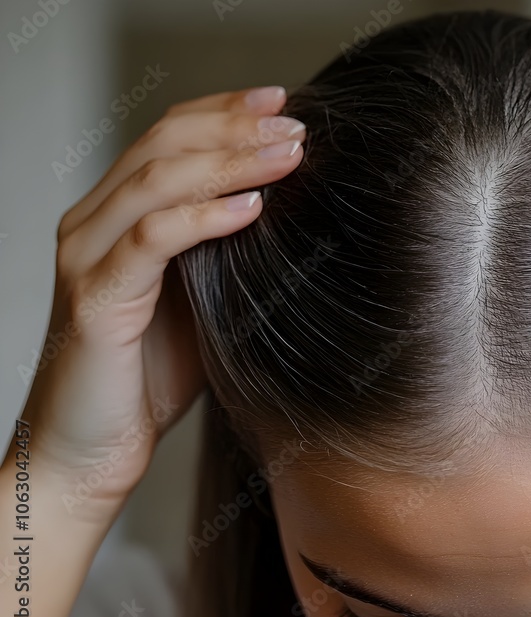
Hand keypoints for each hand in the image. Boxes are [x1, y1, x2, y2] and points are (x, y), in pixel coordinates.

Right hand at [20, 86, 304, 517]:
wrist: (92, 453)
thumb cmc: (148, 381)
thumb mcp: (199, 301)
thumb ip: (224, 253)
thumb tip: (289, 215)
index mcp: (116, 218)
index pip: (167, 137)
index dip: (222, 112)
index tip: (283, 104)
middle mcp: (93, 225)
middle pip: (162, 145)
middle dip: (234, 127)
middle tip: (296, 122)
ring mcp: (88, 258)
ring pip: (156, 181)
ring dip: (229, 162)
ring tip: (288, 154)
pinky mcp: (95, 299)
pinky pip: (152, 240)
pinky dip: (204, 216)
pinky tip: (252, 207)